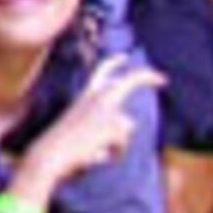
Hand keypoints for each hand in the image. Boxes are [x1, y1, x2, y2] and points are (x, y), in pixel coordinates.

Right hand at [15, 53, 160, 197]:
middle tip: (162, 78)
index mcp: (84, 96)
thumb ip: (100, 123)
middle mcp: (96, 97)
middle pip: (129, 81)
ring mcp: (106, 109)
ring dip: (116, 143)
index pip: (99, 72)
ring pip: (127, 127)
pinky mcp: (113, 125)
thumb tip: (126, 125)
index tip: (125, 57)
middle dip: (146, 77)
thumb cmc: (62, 147)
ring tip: (94, 150)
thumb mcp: (80, 129)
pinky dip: (114, 153)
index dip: (114, 63)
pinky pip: (123, 144)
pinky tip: (97, 153)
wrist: (49, 154)